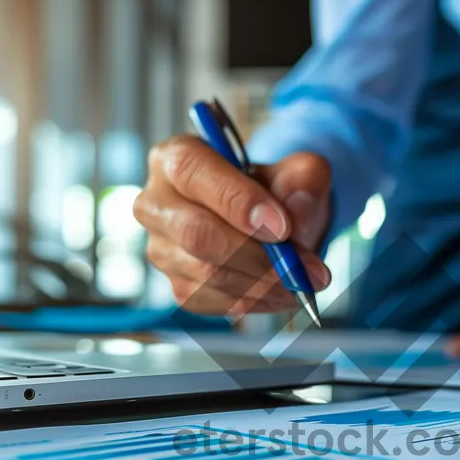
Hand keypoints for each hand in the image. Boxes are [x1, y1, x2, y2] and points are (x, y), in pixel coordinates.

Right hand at [134, 136, 332, 315]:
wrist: (272, 225)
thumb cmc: (276, 191)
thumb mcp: (298, 172)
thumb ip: (303, 180)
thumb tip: (296, 212)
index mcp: (175, 157)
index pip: (191, 171)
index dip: (237, 201)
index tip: (282, 228)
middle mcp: (156, 203)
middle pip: (196, 233)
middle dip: (256, 255)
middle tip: (301, 267)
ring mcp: (161, 249)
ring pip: (206, 274)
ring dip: (262, 284)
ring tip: (301, 281)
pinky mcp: (177, 285)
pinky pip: (212, 302)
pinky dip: (254, 302)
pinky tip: (280, 293)